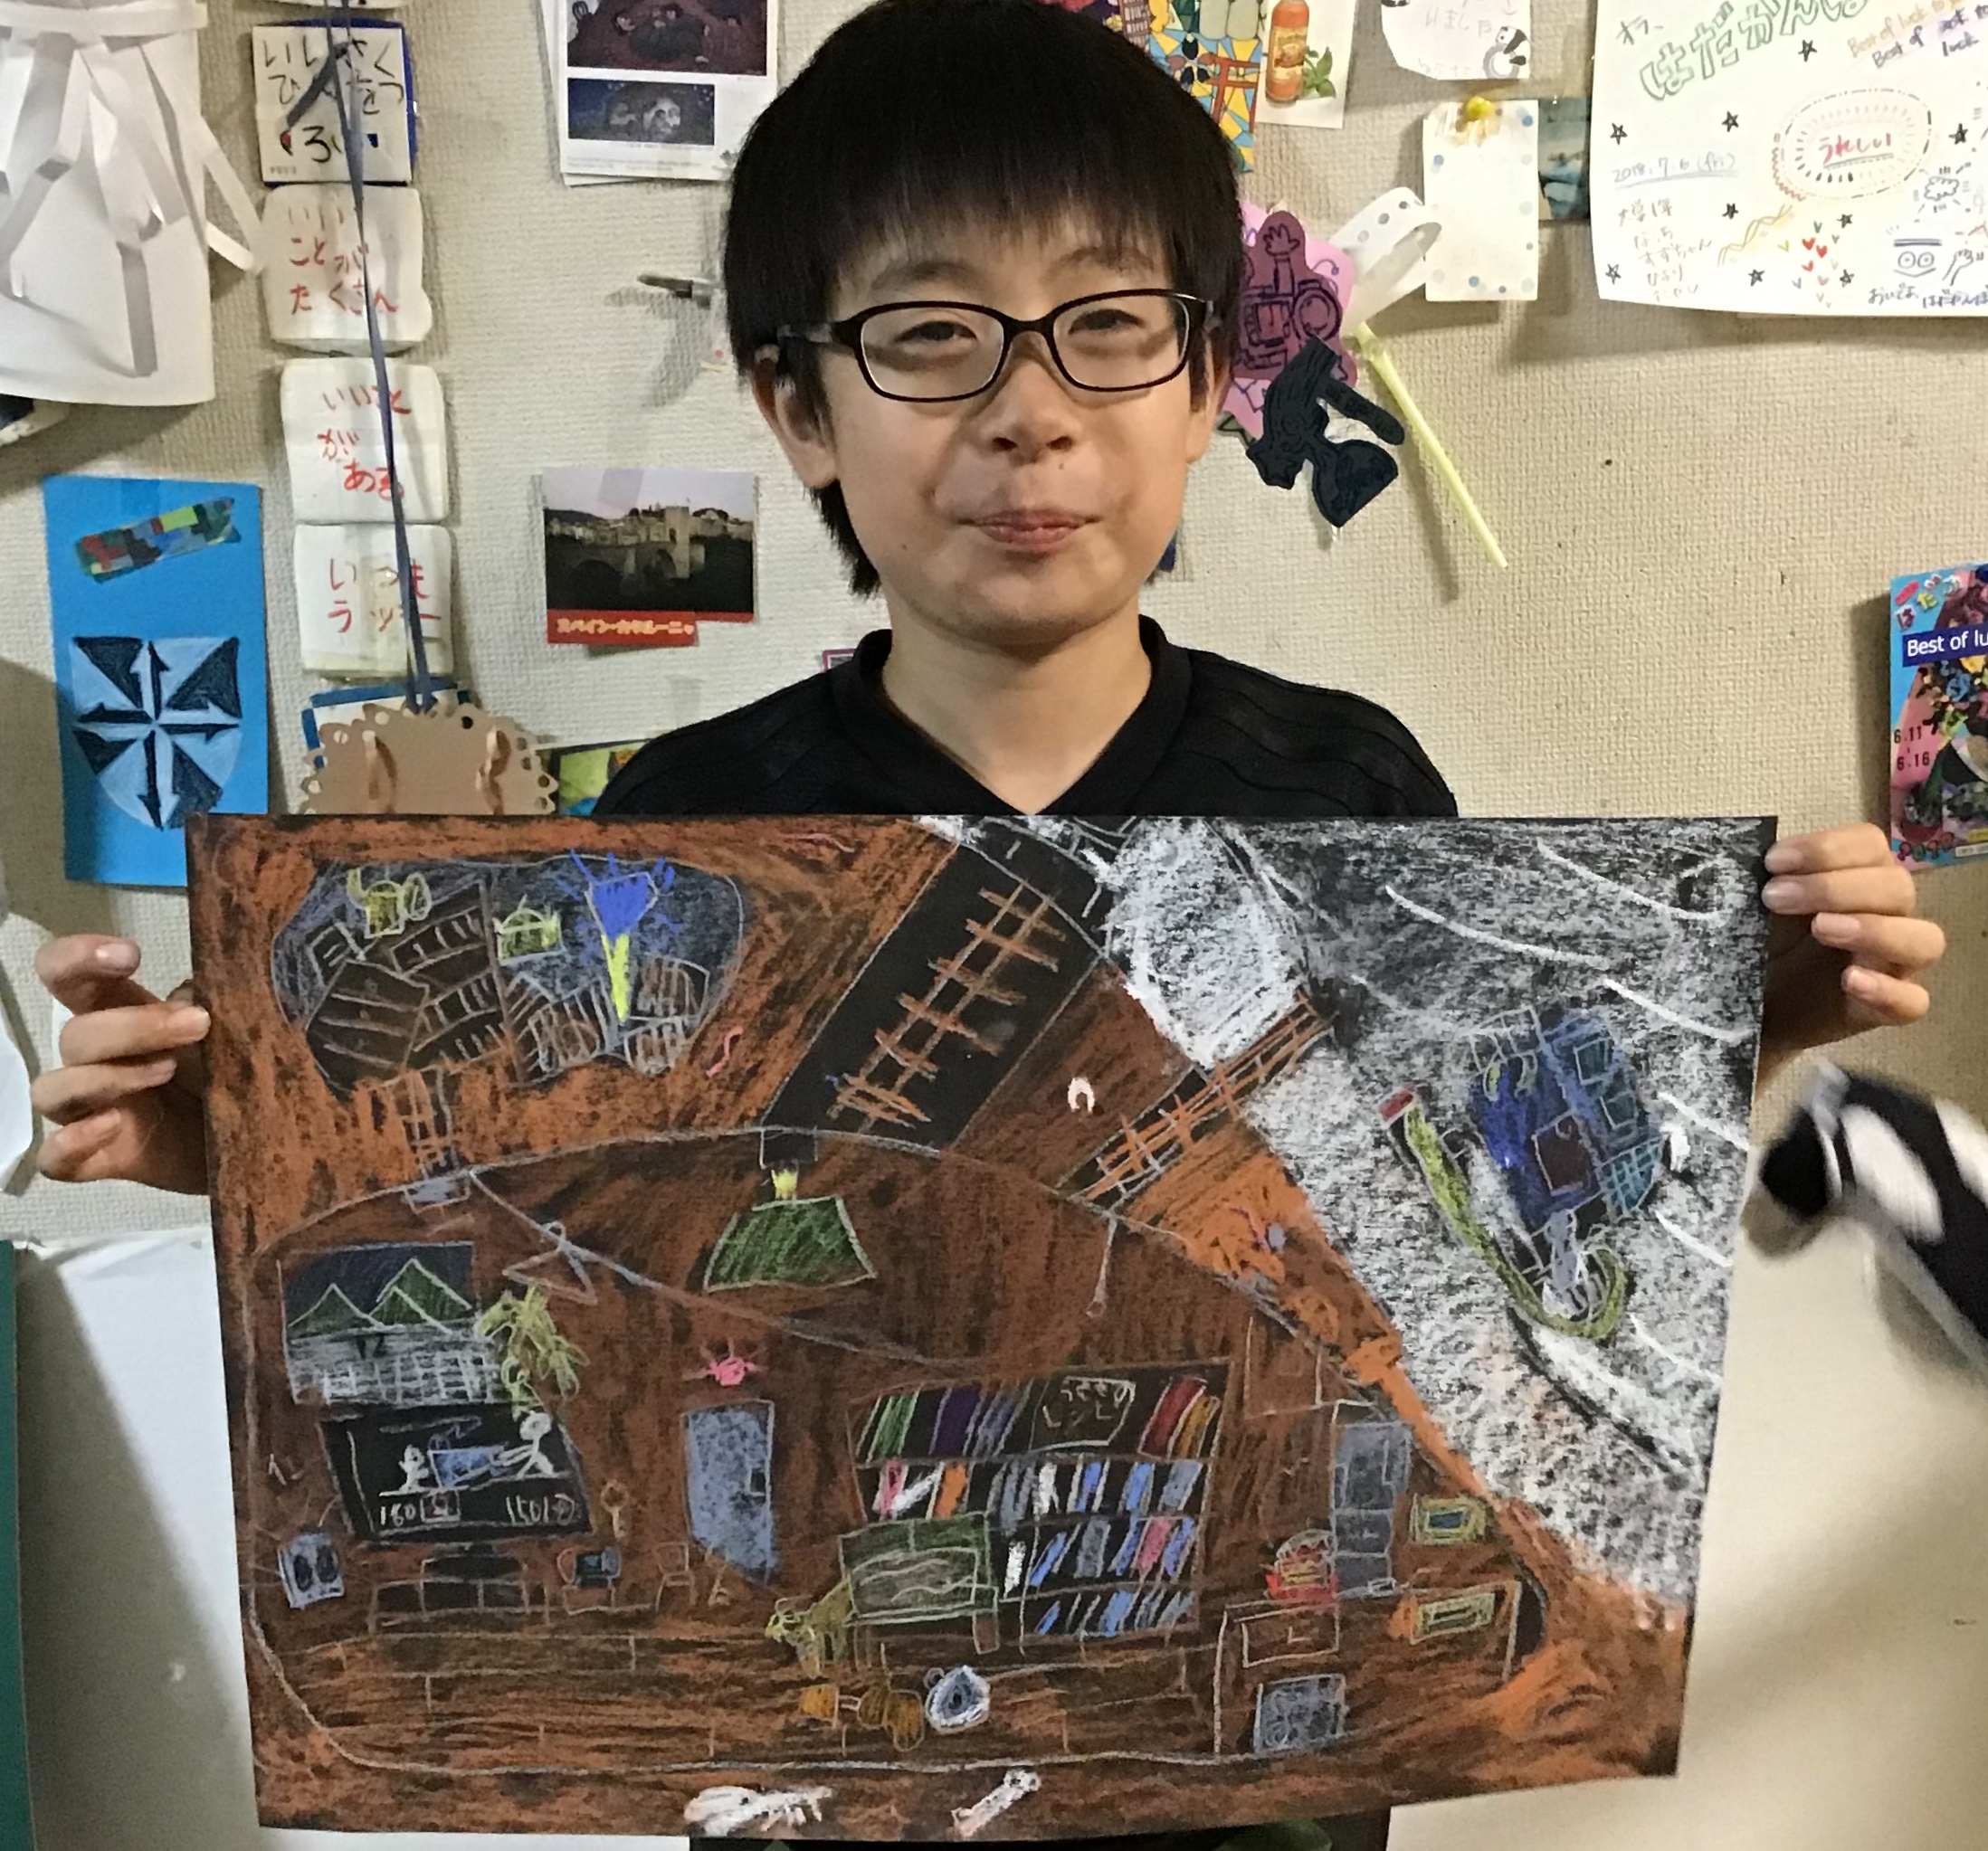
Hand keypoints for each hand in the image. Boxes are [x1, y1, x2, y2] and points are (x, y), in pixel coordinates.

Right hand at [30, 935, 211, 1193]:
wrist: (260, 1139)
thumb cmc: (236, 1072)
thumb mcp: (232, 1030)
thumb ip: (215, 1003)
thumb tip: (198, 992)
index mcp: (119, 1014)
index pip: (66, 976)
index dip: (78, 958)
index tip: (129, 956)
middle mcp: (96, 1060)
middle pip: (75, 1035)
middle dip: (133, 1027)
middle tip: (198, 1025)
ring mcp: (92, 1111)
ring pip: (54, 1089)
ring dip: (107, 1076)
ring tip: (167, 1071)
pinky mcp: (101, 1159)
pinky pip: (55, 1157)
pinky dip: (73, 1143)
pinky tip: (112, 1126)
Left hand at [1758, 824, 1944, 1079]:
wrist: (1748, 1005)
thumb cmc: (1762, 943)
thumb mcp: (1758, 907)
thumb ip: (1766, 879)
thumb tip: (1751, 856)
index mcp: (1859, 878)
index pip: (1870, 845)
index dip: (1827, 847)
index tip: (1773, 861)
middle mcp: (1888, 916)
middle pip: (1897, 888)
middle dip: (1834, 887)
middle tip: (1774, 897)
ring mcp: (1894, 966)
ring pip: (1924, 940)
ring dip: (1874, 929)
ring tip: (1820, 928)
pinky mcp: (1883, 1011)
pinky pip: (1912, 1002)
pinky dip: (1887, 990)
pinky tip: (1850, 980)